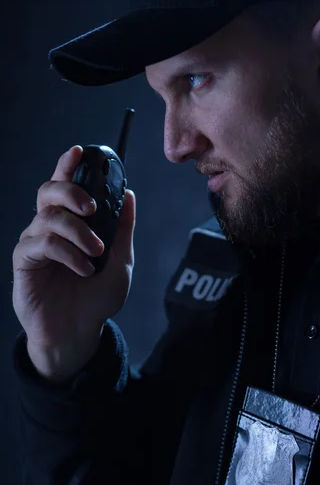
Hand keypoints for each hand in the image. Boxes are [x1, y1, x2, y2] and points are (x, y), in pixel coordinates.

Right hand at [12, 146, 135, 380]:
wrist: (79, 333)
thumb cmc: (97, 299)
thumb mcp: (120, 262)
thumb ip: (122, 229)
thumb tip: (129, 195)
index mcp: (71, 224)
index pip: (65, 187)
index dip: (68, 166)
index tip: (79, 151)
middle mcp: (49, 229)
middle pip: (48, 192)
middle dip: (71, 192)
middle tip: (92, 209)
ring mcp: (35, 244)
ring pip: (48, 218)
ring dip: (78, 232)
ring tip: (96, 253)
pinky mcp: (24, 261)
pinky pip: (43, 244)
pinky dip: (67, 253)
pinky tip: (83, 269)